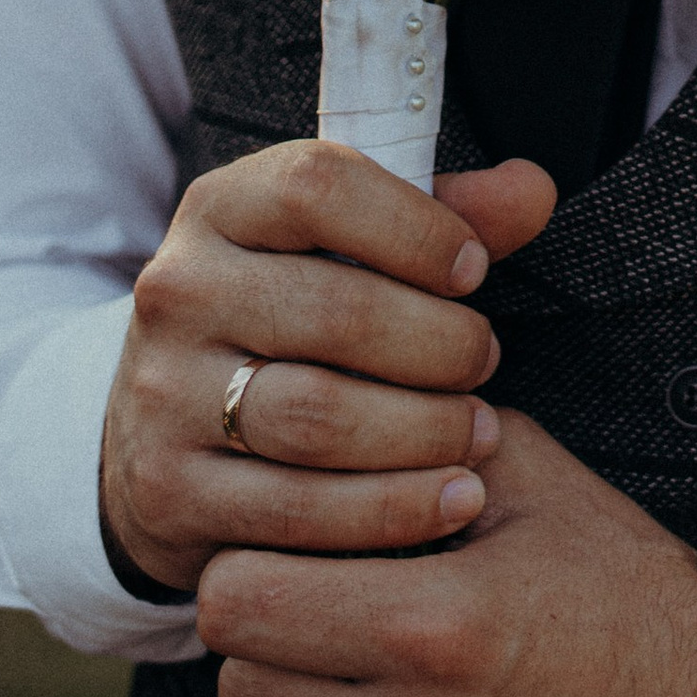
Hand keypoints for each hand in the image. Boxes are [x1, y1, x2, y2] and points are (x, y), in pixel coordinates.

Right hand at [100, 141, 554, 595]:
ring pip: (319, 418)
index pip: (318, 187)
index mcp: (221, 208)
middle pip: (335, 313)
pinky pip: (299, 509)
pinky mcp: (172, 491)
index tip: (474, 269)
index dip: (415, 227)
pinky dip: (392, 510)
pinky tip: (451, 499)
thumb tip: (534, 189)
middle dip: (439, 343)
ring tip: (479, 433)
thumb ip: (443, 212)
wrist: (163, 421)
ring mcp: (166, 394)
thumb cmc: (289, 315)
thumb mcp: (346, 247)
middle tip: (487, 361)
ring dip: (424, 431)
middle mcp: (180, 292)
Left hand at [201, 409, 696, 696]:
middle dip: (278, 637)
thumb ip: (421, 439)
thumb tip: (324, 419)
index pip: (235, 601)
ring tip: (382, 674)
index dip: (256, 561)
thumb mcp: (535, 480)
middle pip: (240, 684)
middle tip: (336, 608)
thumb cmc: (622, 585)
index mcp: (435, 625)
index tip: (298, 550)